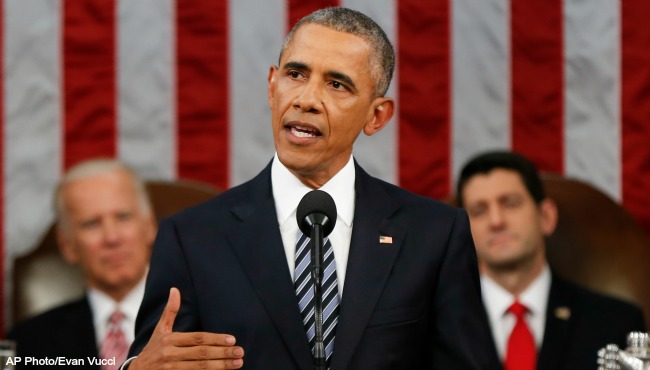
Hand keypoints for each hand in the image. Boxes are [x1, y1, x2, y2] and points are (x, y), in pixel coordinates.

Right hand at [129, 287, 243, 368]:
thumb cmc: (153, 349)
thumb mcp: (159, 330)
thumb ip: (170, 311)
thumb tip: (175, 289)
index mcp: (170, 340)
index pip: (198, 339)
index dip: (216, 339)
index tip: (232, 340)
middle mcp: (170, 354)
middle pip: (202, 354)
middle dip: (223, 353)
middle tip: (240, 352)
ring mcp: (171, 369)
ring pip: (201, 368)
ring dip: (221, 366)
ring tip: (238, 363)